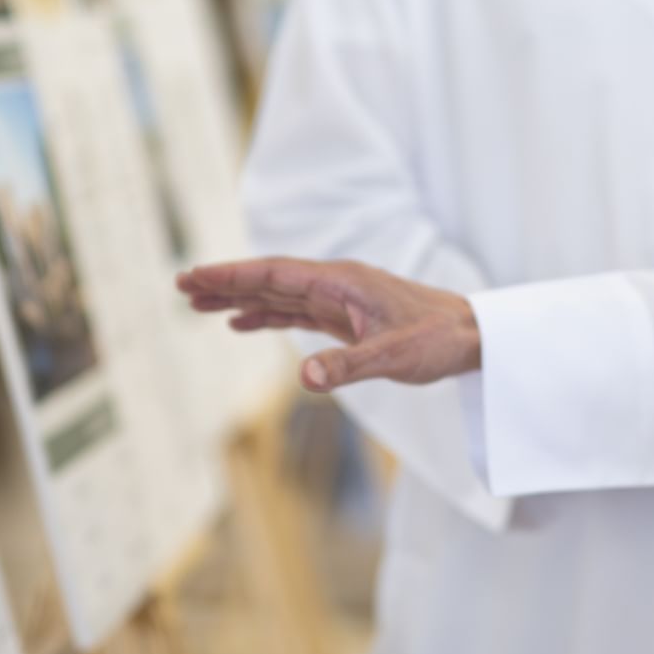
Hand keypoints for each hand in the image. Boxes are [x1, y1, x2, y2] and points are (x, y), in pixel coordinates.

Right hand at [176, 257, 479, 391]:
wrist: (472, 336)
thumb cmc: (438, 340)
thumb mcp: (394, 357)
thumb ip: (348, 367)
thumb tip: (303, 379)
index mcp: (341, 282)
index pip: (275, 274)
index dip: (233, 275)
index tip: (195, 275)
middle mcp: (335, 284)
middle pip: (269, 278)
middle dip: (225, 282)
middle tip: (180, 285)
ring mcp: (339, 300)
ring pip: (278, 294)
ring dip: (239, 298)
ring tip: (198, 304)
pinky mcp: (345, 319)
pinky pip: (295, 312)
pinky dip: (265, 315)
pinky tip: (241, 323)